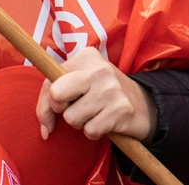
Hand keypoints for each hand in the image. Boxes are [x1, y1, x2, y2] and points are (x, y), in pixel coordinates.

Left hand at [36, 47, 155, 141]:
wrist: (143, 103)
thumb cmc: (102, 93)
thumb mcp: (80, 83)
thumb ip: (53, 100)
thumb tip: (45, 129)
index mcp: (86, 56)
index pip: (49, 83)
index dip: (48, 102)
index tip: (58, 108)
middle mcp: (99, 69)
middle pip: (56, 94)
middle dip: (62, 109)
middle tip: (76, 107)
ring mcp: (111, 89)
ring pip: (72, 117)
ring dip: (80, 123)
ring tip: (94, 113)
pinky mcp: (120, 109)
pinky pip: (90, 130)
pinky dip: (94, 132)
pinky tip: (104, 122)